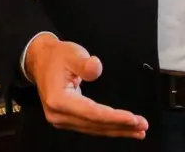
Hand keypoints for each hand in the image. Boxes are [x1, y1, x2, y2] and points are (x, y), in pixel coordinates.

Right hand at [25, 34, 147, 138]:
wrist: (41, 62)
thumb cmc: (58, 57)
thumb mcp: (71, 53)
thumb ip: (84, 63)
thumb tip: (95, 67)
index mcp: (58, 100)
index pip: (90, 112)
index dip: (113, 116)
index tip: (133, 118)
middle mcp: (58, 115)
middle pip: (94, 124)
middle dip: (120, 126)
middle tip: (143, 126)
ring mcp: (62, 120)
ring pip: (94, 129)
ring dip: (117, 130)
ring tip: (139, 131)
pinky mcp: (67, 120)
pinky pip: (91, 127)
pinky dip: (108, 128)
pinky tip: (123, 129)